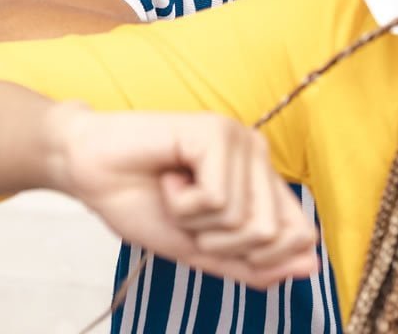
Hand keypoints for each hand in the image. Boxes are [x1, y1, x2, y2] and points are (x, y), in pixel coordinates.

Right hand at [43, 104, 318, 288]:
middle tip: (186, 214)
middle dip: (219, 243)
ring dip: (196, 223)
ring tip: (173, 193)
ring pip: (247, 220)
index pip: (299, 237)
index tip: (208, 238)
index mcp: (261, 182)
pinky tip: (168, 177)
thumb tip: (309, 266)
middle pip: (273, 236)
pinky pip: (218, 198)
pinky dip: (183, 204)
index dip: (257, 259)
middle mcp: (258, 157)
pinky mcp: (216, 131)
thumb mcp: (200, 252)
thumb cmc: (139, 203)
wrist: (87, 173)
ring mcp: (239, 140)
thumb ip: (253, 265)